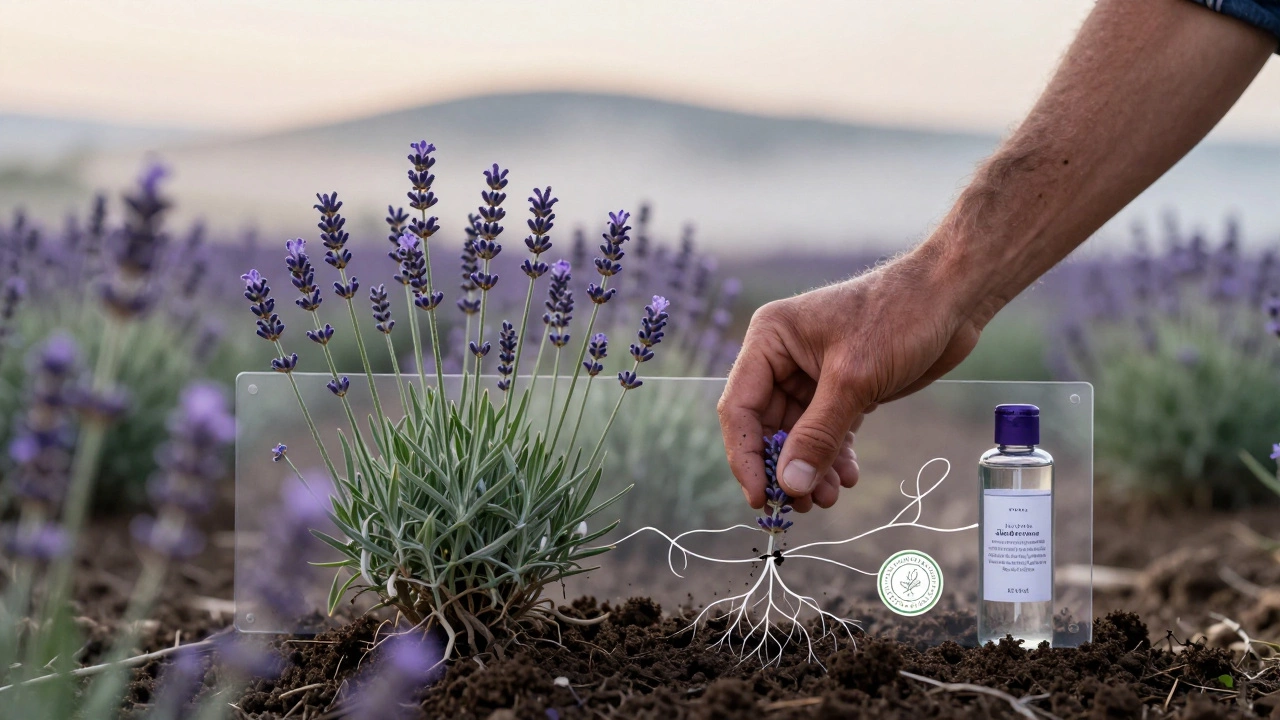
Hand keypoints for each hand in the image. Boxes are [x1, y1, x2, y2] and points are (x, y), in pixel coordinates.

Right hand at [717, 251, 995, 510]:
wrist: (954, 296)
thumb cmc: (899, 316)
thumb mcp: (853, 380)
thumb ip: (818, 435)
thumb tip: (790, 485)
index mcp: (770, 339)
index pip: (740, 407)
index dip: (745, 456)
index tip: (760, 497)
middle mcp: (783, 356)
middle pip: (766, 426)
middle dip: (784, 467)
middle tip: (801, 504)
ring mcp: (813, 373)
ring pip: (798, 434)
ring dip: (811, 467)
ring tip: (828, 496)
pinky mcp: (844, 386)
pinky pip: (827, 431)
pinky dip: (834, 456)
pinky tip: (846, 477)